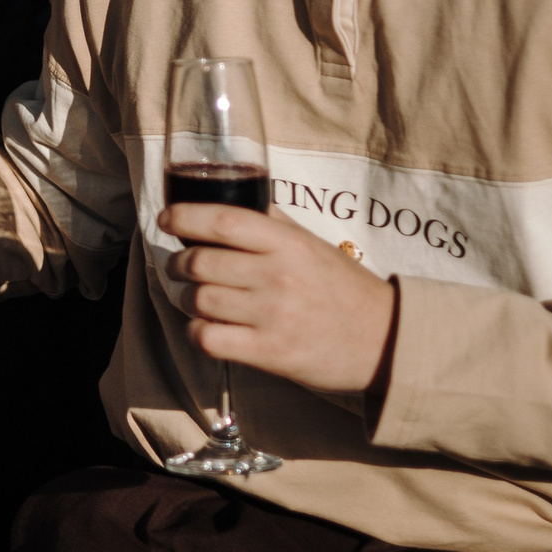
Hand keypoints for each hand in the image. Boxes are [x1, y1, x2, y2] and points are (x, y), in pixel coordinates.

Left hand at [162, 205, 397, 397]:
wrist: (385, 341)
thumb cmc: (346, 290)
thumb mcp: (314, 245)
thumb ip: (276, 223)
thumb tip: (238, 198)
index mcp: (288, 244)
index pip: (224, 221)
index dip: (186, 216)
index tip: (167, 219)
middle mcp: (278, 276)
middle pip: (201, 263)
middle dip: (179, 264)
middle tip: (180, 267)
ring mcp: (272, 316)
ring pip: (200, 301)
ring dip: (186, 299)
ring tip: (195, 298)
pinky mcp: (269, 353)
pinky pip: (209, 339)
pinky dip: (196, 332)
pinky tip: (206, 328)